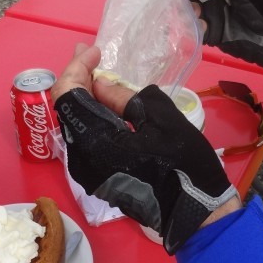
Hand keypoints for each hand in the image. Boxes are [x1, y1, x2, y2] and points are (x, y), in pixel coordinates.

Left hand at [53, 47, 237, 253]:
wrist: (196, 210)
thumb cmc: (183, 162)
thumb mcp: (160, 118)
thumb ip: (124, 98)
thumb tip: (99, 84)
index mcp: (95, 141)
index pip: (68, 96)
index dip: (77, 68)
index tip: (95, 51)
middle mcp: (82, 157)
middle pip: (66, 110)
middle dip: (76, 78)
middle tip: (89, 52)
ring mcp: (87, 170)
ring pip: (75, 124)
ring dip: (82, 95)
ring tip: (93, 70)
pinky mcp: (97, 176)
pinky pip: (85, 137)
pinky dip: (90, 114)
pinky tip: (102, 100)